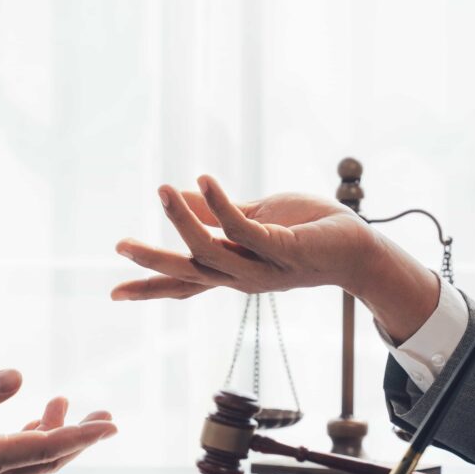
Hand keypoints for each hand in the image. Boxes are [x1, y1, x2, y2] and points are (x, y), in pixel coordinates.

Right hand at [0, 369, 116, 473]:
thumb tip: (19, 376)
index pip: (45, 448)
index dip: (82, 436)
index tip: (110, 425)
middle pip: (50, 460)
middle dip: (83, 439)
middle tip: (108, 417)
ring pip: (35, 463)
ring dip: (60, 438)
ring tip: (74, 405)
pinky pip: (16, 463)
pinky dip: (33, 441)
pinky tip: (36, 421)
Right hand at [111, 176, 439, 342]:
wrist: (360, 246)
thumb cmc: (310, 232)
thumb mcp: (257, 218)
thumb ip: (220, 214)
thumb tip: (182, 196)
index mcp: (234, 270)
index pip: (187, 282)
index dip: (152, 286)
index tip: (114, 293)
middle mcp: (243, 276)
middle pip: (190, 274)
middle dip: (154, 262)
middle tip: (120, 246)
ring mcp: (262, 267)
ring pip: (210, 252)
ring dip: (182, 221)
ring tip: (160, 189)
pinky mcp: (283, 250)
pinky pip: (244, 229)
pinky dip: (220, 205)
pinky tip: (203, 179)